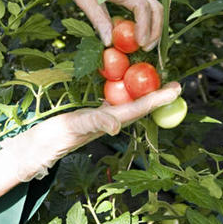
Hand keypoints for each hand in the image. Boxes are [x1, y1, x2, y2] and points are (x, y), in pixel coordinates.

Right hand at [0, 82, 180, 180]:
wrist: (43, 145)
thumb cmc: (60, 135)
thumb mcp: (77, 125)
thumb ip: (96, 122)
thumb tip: (115, 126)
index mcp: (113, 120)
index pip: (142, 107)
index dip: (160, 97)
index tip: (178, 87)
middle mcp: (113, 119)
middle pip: (142, 105)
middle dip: (159, 95)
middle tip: (175, 83)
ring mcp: (105, 117)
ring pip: (131, 103)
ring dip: (144, 92)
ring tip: (156, 78)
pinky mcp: (96, 114)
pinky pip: (116, 100)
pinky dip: (124, 90)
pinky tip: (124, 81)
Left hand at [58, 0, 163, 50]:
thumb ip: (98, 19)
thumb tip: (109, 43)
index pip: (142, 7)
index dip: (145, 27)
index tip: (140, 44)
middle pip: (155, 7)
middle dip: (155, 30)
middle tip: (145, 49)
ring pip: (154, 7)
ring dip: (153, 27)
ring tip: (143, 45)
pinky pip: (145, 7)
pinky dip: (146, 22)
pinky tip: (135, 34)